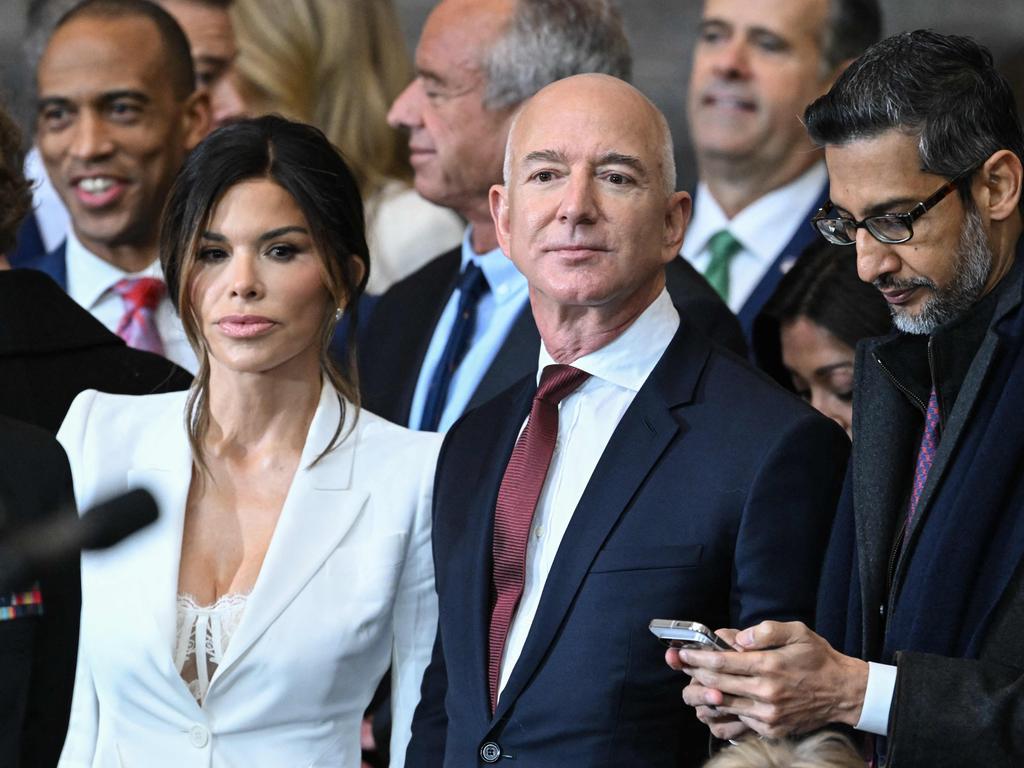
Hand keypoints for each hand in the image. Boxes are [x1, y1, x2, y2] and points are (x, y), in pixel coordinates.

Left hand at [677, 621, 867, 737]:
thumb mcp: (796, 632)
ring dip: (702, 695)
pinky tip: (714, 702)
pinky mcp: (771, 729)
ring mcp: (768, 715)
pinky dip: (722, 712)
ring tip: (692, 683)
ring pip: (723, 706)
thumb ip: (764, 631)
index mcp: (769, 666)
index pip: (721, 663)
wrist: (843, 692)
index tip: (683, 652)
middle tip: (678, 664)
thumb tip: (735, 638)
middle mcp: (766, 693)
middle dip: (692, 674)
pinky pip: (737, 722)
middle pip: (716, 686)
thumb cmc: (817, 658)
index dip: (697, 657)